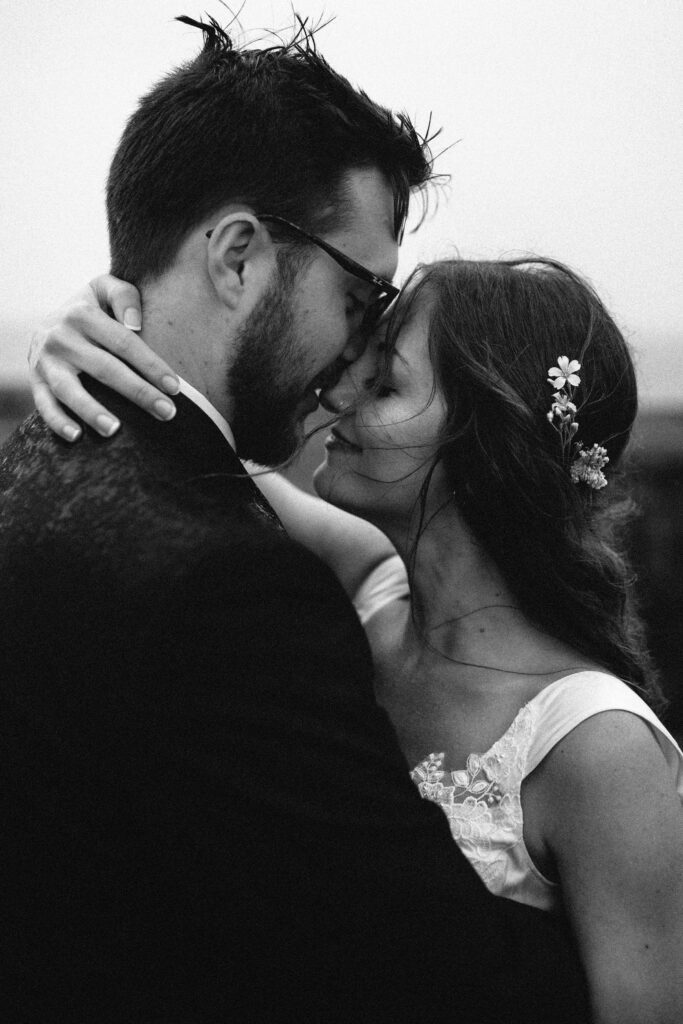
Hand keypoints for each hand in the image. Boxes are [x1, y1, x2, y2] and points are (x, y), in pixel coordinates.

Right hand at [28, 274, 179, 440]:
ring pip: (70, 390)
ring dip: (91, 411)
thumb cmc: (89, 310)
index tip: (175, 387)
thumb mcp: (103, 289)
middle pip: (105, 368)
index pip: (124, 342)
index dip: (151, 365)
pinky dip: (57, 422)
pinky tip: (77, 437)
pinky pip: (44, 405)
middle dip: (138, 392)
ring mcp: (45, 361)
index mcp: (82, 313)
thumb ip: (123, 295)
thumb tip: (135, 323)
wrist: (46, 323)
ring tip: (115, 430)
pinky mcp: (35, 382)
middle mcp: (61, 336)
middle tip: (167, 412)